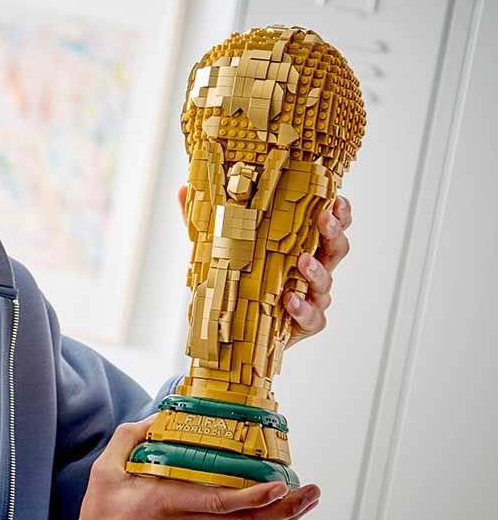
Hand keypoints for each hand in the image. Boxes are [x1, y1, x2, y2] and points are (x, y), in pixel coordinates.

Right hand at [53, 416, 320, 519]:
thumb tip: (158, 417)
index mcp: (169, 505)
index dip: (259, 495)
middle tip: (311, 492)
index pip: (225, 503)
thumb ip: (131, 438)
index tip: (282, 482)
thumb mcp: (105, 471)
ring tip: (302, 503)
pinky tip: (269, 519)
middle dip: (288, 509)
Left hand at [176, 186, 352, 349]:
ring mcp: (313, 297)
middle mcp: (312, 269)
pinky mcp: (306, 323)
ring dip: (317, 270)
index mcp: (299, 245)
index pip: (328, 225)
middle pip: (336, 248)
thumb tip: (181, 190)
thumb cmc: (234, 281)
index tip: (335, 199)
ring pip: (327, 282)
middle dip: (334, 232)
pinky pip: (313, 316)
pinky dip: (303, 308)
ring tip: (302, 262)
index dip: (338, 212)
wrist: (230, 330)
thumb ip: (204, 221)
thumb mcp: (216, 248)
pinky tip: (290, 300)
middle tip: (324, 219)